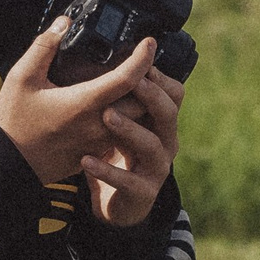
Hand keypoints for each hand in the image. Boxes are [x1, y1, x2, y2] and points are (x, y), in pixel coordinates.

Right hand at [0, 22, 158, 188]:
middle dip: (149, 81)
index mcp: (84, 102)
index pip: (128, 78)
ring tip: (133, 83)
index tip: (149, 42)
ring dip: (140, 101)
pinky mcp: (96, 152)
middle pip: (144, 101)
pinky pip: (123, 134)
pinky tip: (115, 106)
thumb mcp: (22, 77)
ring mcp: (100, 141)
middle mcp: (99, 124)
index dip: (144, 57)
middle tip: (144, 63)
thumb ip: (44, 47)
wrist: (6, 162)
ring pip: (137, 121)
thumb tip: (64, 23)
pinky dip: (128, 119)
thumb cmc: (13, 121)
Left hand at [81, 63, 182, 227]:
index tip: (140, 58)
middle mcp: (164, 141)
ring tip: (106, 115)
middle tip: (131, 81)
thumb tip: (96, 57)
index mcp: (158, 121)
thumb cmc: (115, 154)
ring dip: (130, 129)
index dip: (160, 76)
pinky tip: (86, 160)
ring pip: (151, 145)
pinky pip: (128, 180)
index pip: (173, 93)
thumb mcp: (116, 123)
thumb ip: (114, 96)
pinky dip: (107, 170)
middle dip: (151, 96)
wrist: (114, 203)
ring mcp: (156, 167)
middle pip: (168, 113)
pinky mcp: (142, 191)